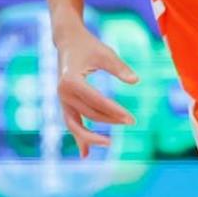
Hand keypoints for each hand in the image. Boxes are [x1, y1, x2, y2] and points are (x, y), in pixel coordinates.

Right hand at [54, 21, 137, 156]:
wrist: (67, 41)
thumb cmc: (88, 46)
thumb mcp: (105, 53)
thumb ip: (119, 68)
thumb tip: (136, 82)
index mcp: (71, 81)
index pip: (96, 102)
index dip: (115, 111)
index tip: (131, 119)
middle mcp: (63, 93)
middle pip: (89, 114)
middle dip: (111, 120)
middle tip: (132, 122)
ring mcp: (62, 100)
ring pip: (76, 125)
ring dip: (92, 136)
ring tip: (109, 143)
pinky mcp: (64, 103)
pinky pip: (71, 124)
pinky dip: (79, 138)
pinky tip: (86, 154)